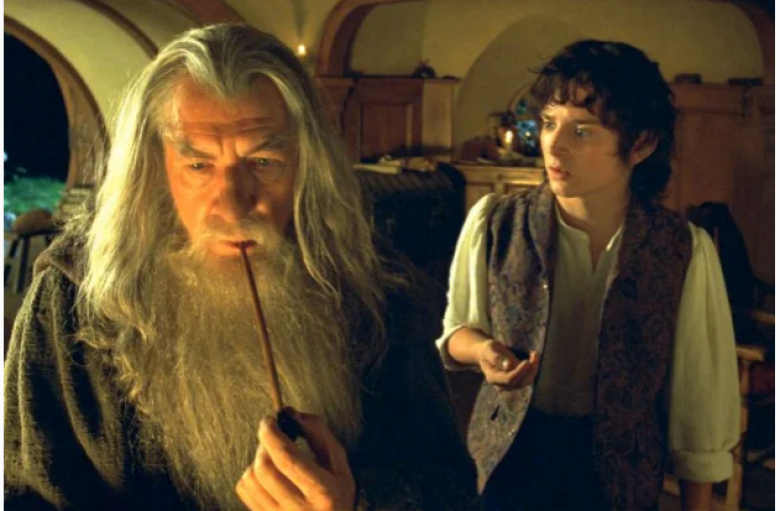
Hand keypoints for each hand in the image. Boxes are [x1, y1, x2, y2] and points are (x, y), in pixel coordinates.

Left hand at [236, 410, 355, 510]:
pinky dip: (250, 474)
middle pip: (264, 469)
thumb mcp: (338, 462)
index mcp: (323, 492)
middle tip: (271, 434)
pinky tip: (265, 474)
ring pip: (251, 480)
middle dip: (263, 444)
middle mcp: (300, 510)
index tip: (269, 420)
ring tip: (271, 456)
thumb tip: (290, 413)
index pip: (287, 459)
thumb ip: (319, 432)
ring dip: (256, 459)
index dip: (272, 434)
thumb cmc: (336, 492)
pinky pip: (244, 491)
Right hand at [477, 341, 539, 389]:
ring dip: (533, 368)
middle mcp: (501, 385)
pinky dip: (533, 368)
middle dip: (529, 370)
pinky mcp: (517, 381)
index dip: (519, 372)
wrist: (487, 353)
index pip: (509, 379)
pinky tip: (534, 356)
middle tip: (534, 354)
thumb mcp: (489, 350)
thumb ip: (496, 358)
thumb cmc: (488, 350)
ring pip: (526, 381)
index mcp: (492, 378)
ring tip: (535, 353)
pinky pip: (528, 378)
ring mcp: (510, 384)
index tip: (527, 361)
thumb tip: (508, 365)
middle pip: (519, 382)